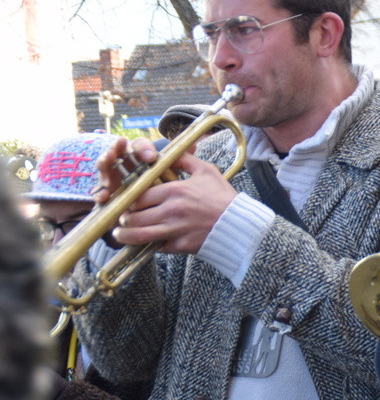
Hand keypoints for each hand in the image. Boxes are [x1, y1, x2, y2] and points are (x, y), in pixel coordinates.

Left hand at [97, 137, 236, 253]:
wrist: (239, 223)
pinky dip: (151, 246)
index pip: (138, 195)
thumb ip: (184, 160)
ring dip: (126, 235)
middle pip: (134, 216)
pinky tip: (145, 244)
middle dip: (124, 218)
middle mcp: (172, 210)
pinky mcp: (181, 245)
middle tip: (122, 218)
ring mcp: (175, 229)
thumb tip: (168, 152)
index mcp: (175, 190)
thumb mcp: (206, 171)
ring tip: (120, 234)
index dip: (128, 200)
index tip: (126, 202)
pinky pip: (157, 247)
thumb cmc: (223, 196)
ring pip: (139, 234)